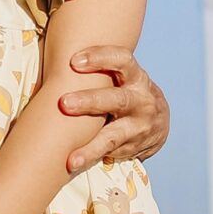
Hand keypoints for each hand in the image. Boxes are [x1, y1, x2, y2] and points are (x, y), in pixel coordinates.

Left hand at [57, 45, 169, 171]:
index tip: (74, 61)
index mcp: (136, 77)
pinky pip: (110, 154)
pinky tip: (76, 164)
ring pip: (113, 137)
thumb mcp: (122, 77)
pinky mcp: (136, 149)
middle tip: (64, 103)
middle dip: (89, 101)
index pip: (122, 60)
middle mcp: (142, 101)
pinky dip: (92, 158)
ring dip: (90, 148)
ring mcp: (140, 127)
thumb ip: (99, 69)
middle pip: (116, 99)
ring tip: (70, 160)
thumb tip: (53, 49)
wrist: (159, 121)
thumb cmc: (126, 90)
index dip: (100, 57)